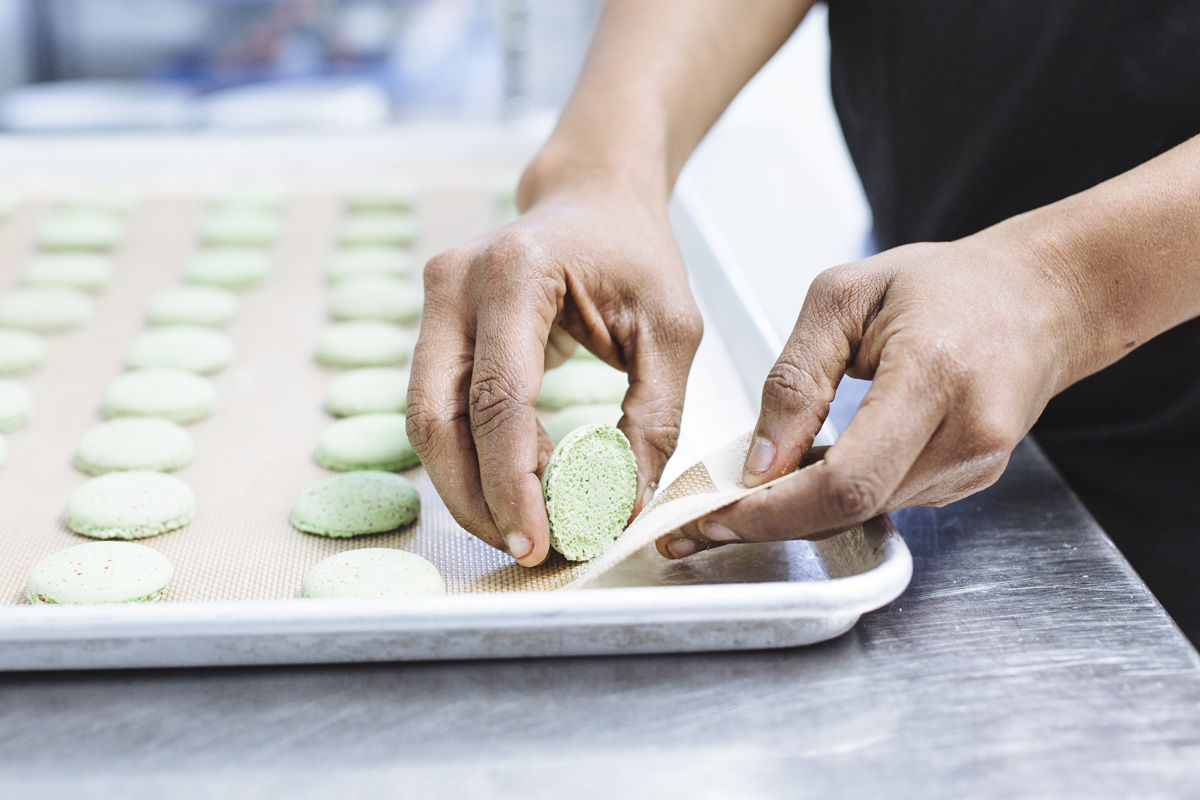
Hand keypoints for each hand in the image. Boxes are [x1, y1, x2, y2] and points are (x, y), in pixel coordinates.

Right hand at [407, 178, 702, 566]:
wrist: (593, 198)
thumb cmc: (635, 254)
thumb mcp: (672, 330)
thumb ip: (653, 418)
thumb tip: (622, 508)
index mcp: (515, 273)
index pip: (498, 399)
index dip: (510, 481)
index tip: (538, 540)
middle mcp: (454, 283)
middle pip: (435, 419)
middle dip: (474, 499)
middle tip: (524, 549)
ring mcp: (433, 302)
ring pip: (425, 422)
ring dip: (465, 486)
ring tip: (520, 528)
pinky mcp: (433, 326)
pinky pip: (438, 407)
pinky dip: (470, 457)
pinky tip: (512, 487)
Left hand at [658, 230, 1087, 557]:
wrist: (1039, 298)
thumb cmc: (944, 284)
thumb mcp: (845, 298)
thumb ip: (796, 380)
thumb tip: (758, 463)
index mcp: (934, 376)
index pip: (846, 480)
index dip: (773, 511)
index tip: (714, 515)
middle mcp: (967, 434)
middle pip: (852, 510)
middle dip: (769, 521)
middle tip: (706, 518)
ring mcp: (976, 466)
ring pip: (864, 513)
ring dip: (799, 507)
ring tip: (750, 483)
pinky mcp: (971, 479)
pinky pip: (887, 500)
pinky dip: (836, 493)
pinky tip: (808, 468)